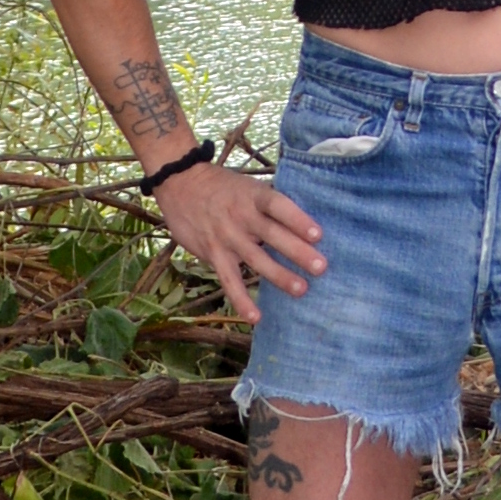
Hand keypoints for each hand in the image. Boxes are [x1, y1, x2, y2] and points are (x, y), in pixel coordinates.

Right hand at [155, 163, 324, 321]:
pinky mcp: (213, 254)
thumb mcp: (247, 186)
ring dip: (279, 276)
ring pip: (256, 259)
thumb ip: (270, 204)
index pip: (278, 206)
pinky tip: (255, 317)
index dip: (297, 219)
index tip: (318, 234)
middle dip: (297, 251)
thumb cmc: (223, 186)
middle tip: (321, 267)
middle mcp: (241, 216)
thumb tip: (304, 224)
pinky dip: (241, 299)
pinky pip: (228, 280)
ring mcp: (226, 237)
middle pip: (272, 234)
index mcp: (253, 195)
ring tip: (301, 290)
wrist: (179, 182)